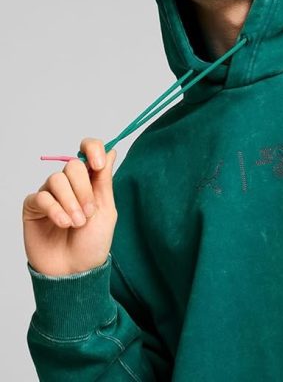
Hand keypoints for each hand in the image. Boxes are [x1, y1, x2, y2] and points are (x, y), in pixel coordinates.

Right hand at [22, 138, 116, 275]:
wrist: (75, 271)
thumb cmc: (92, 243)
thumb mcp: (106, 210)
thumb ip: (105, 181)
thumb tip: (111, 151)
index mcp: (90, 181)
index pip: (88, 150)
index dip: (92, 149)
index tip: (98, 164)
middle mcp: (69, 184)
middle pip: (73, 165)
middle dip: (83, 189)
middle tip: (89, 212)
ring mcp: (51, 194)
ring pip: (57, 179)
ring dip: (70, 202)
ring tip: (77, 223)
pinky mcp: (33, 207)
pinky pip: (42, 197)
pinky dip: (55, 210)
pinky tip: (63, 223)